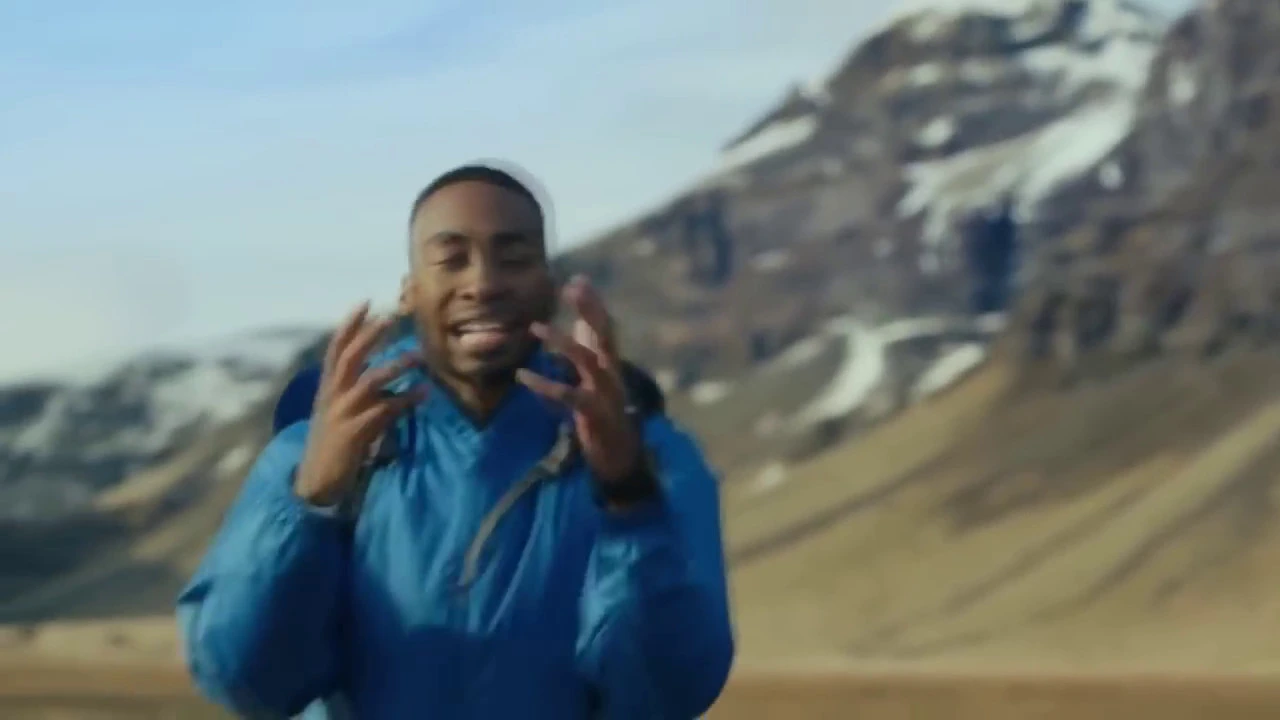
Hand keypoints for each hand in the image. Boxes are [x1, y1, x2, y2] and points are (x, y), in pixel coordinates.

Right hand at [295, 302, 426, 506]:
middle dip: (370, 335)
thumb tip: (385, 372)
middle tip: (392, 317)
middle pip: (350, 357)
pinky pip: (385, 411)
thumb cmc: (333, 441)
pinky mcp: (357, 432)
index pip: (335, 348)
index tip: (366, 302)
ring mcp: (343, 413)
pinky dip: (406, 401)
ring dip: (395, 367)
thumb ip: (354, 389)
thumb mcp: (337, 409)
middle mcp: (332, 395)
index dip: (349, 324)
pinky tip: (424, 394)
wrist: (318, 479)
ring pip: (369, 382)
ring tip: (418, 357)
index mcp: (327, 387)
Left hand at [516, 276, 641, 486]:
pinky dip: (545, 385)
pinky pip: (568, 395)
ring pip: (586, 360)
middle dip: (589, 311)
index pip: (606, 325)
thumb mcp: (595, 368)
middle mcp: (612, 371)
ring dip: (563, 342)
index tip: (576, 280)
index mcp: (610, 360)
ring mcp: (605, 391)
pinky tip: (523, 375)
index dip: (593, 302)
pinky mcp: (592, 412)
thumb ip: (588, 337)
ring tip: (535, 327)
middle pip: (604, 334)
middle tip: (569, 289)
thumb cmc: (602, 403)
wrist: (619, 449)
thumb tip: (583, 311)